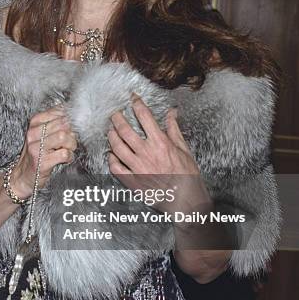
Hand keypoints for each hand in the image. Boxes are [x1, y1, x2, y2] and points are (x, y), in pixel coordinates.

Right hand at [11, 104, 76, 198]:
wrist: (22, 176)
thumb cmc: (36, 154)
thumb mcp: (42, 134)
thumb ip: (56, 123)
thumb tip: (73, 115)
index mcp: (35, 122)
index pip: (59, 111)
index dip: (71, 119)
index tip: (71, 128)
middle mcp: (33, 133)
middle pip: (63, 123)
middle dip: (72, 133)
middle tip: (70, 142)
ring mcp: (36, 147)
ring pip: (64, 136)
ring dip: (71, 144)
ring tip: (68, 149)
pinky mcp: (42, 161)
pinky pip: (64, 153)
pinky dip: (69, 156)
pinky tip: (66, 159)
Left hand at [108, 97, 210, 212]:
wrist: (186, 201)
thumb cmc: (188, 176)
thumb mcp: (184, 150)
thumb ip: (174, 130)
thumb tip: (172, 113)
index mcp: (161, 143)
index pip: (145, 117)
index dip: (137, 104)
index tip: (133, 98)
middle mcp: (147, 153)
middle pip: (125, 130)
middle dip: (117, 118)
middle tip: (115, 114)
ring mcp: (138, 168)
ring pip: (117, 147)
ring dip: (112, 136)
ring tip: (111, 131)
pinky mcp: (133, 181)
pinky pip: (116, 168)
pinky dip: (111, 159)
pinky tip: (112, 154)